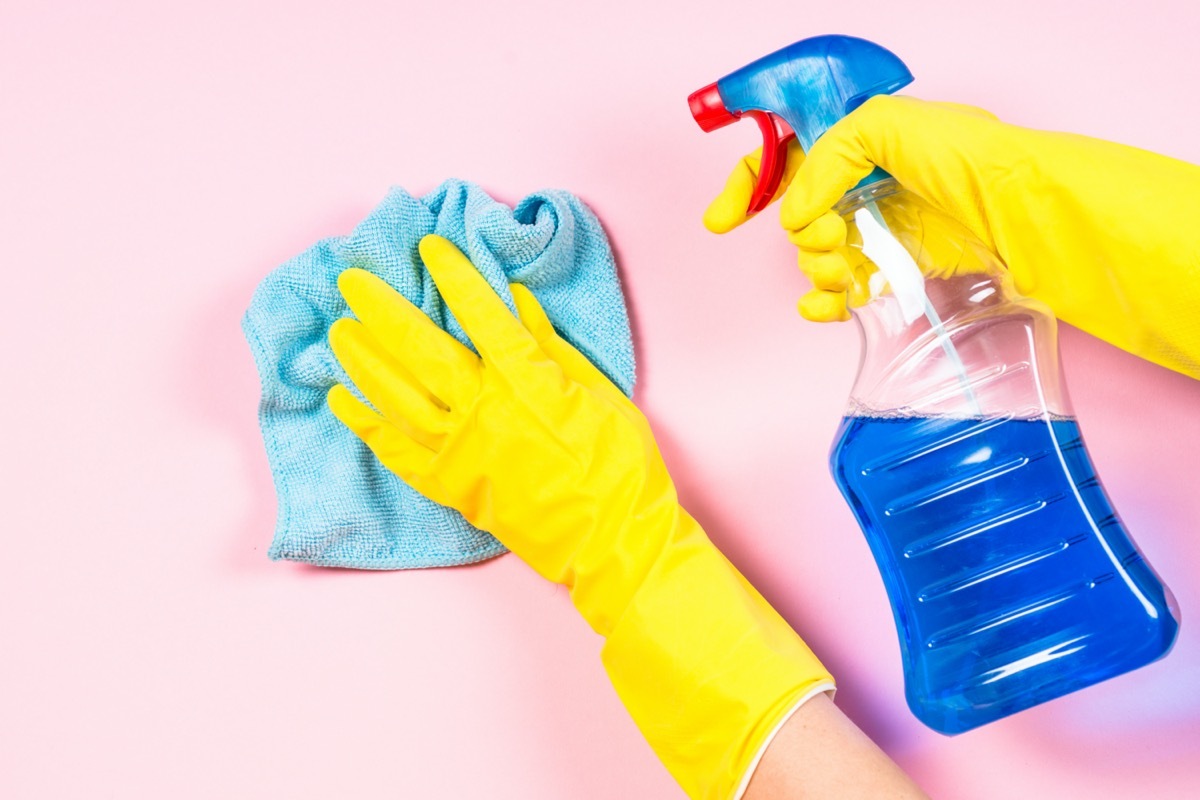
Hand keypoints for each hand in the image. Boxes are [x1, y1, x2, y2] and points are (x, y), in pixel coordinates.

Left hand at [327, 234, 834, 798]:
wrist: (612, 540)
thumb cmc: (619, 465)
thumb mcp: (601, 394)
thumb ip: (554, 347)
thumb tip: (518, 300)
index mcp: (530, 384)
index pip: (484, 317)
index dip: (456, 278)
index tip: (431, 248)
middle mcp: (486, 412)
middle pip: (422, 351)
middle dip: (384, 310)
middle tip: (352, 279)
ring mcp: (462, 452)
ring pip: (399, 397)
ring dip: (364, 361)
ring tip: (340, 331)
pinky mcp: (451, 485)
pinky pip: (396, 451)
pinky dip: (366, 424)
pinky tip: (341, 399)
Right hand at [704, 95, 1199, 378]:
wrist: (1020, 216)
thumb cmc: (971, 159)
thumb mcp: (889, 126)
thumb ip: (827, 156)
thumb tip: (795, 210)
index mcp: (855, 144)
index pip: (783, 160)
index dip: (747, 188)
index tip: (721, 220)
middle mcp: (860, 186)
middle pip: (794, 217)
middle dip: (801, 233)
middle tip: (831, 235)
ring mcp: (876, 230)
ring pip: (814, 258)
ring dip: (819, 268)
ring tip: (849, 268)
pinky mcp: (893, 271)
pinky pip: (839, 294)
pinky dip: (825, 304)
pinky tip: (826, 308)